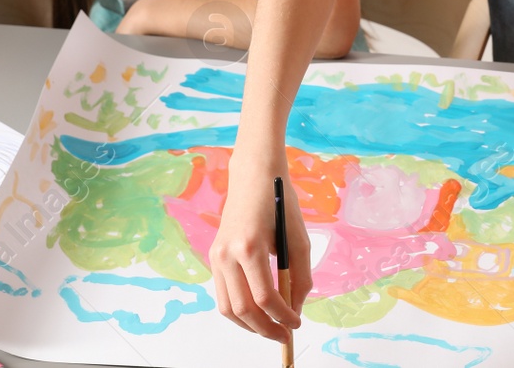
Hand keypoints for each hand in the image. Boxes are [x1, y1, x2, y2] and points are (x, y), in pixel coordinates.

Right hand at [209, 150, 309, 340]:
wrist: (253, 177)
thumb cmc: (279, 203)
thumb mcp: (298, 239)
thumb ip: (300, 277)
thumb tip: (296, 310)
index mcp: (250, 246)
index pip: (265, 297)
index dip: (282, 317)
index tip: (296, 324)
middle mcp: (227, 254)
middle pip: (243, 309)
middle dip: (266, 329)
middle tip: (285, 336)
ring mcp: (216, 256)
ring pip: (228, 308)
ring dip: (250, 325)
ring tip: (271, 329)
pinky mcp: (214, 257)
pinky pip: (223, 295)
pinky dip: (239, 311)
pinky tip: (257, 313)